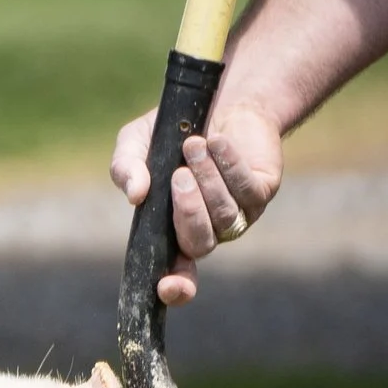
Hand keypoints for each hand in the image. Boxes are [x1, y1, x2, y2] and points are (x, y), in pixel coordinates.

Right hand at [108, 104, 284, 304]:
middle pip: (199, 244)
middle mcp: (208, 230)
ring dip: (207, 179)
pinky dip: (229, 164)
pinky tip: (217, 141)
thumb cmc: (171, 132)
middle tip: (177, 175)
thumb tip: (135, 194)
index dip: (175, 288)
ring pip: (223, 213)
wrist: (219, 99)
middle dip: (188, 211)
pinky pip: (245, 188)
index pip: (177, 275)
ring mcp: (239, 214)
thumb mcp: (135, 145)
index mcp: (173, 231)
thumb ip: (125, 168)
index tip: (168, 286)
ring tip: (194, 144)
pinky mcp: (263, 190)